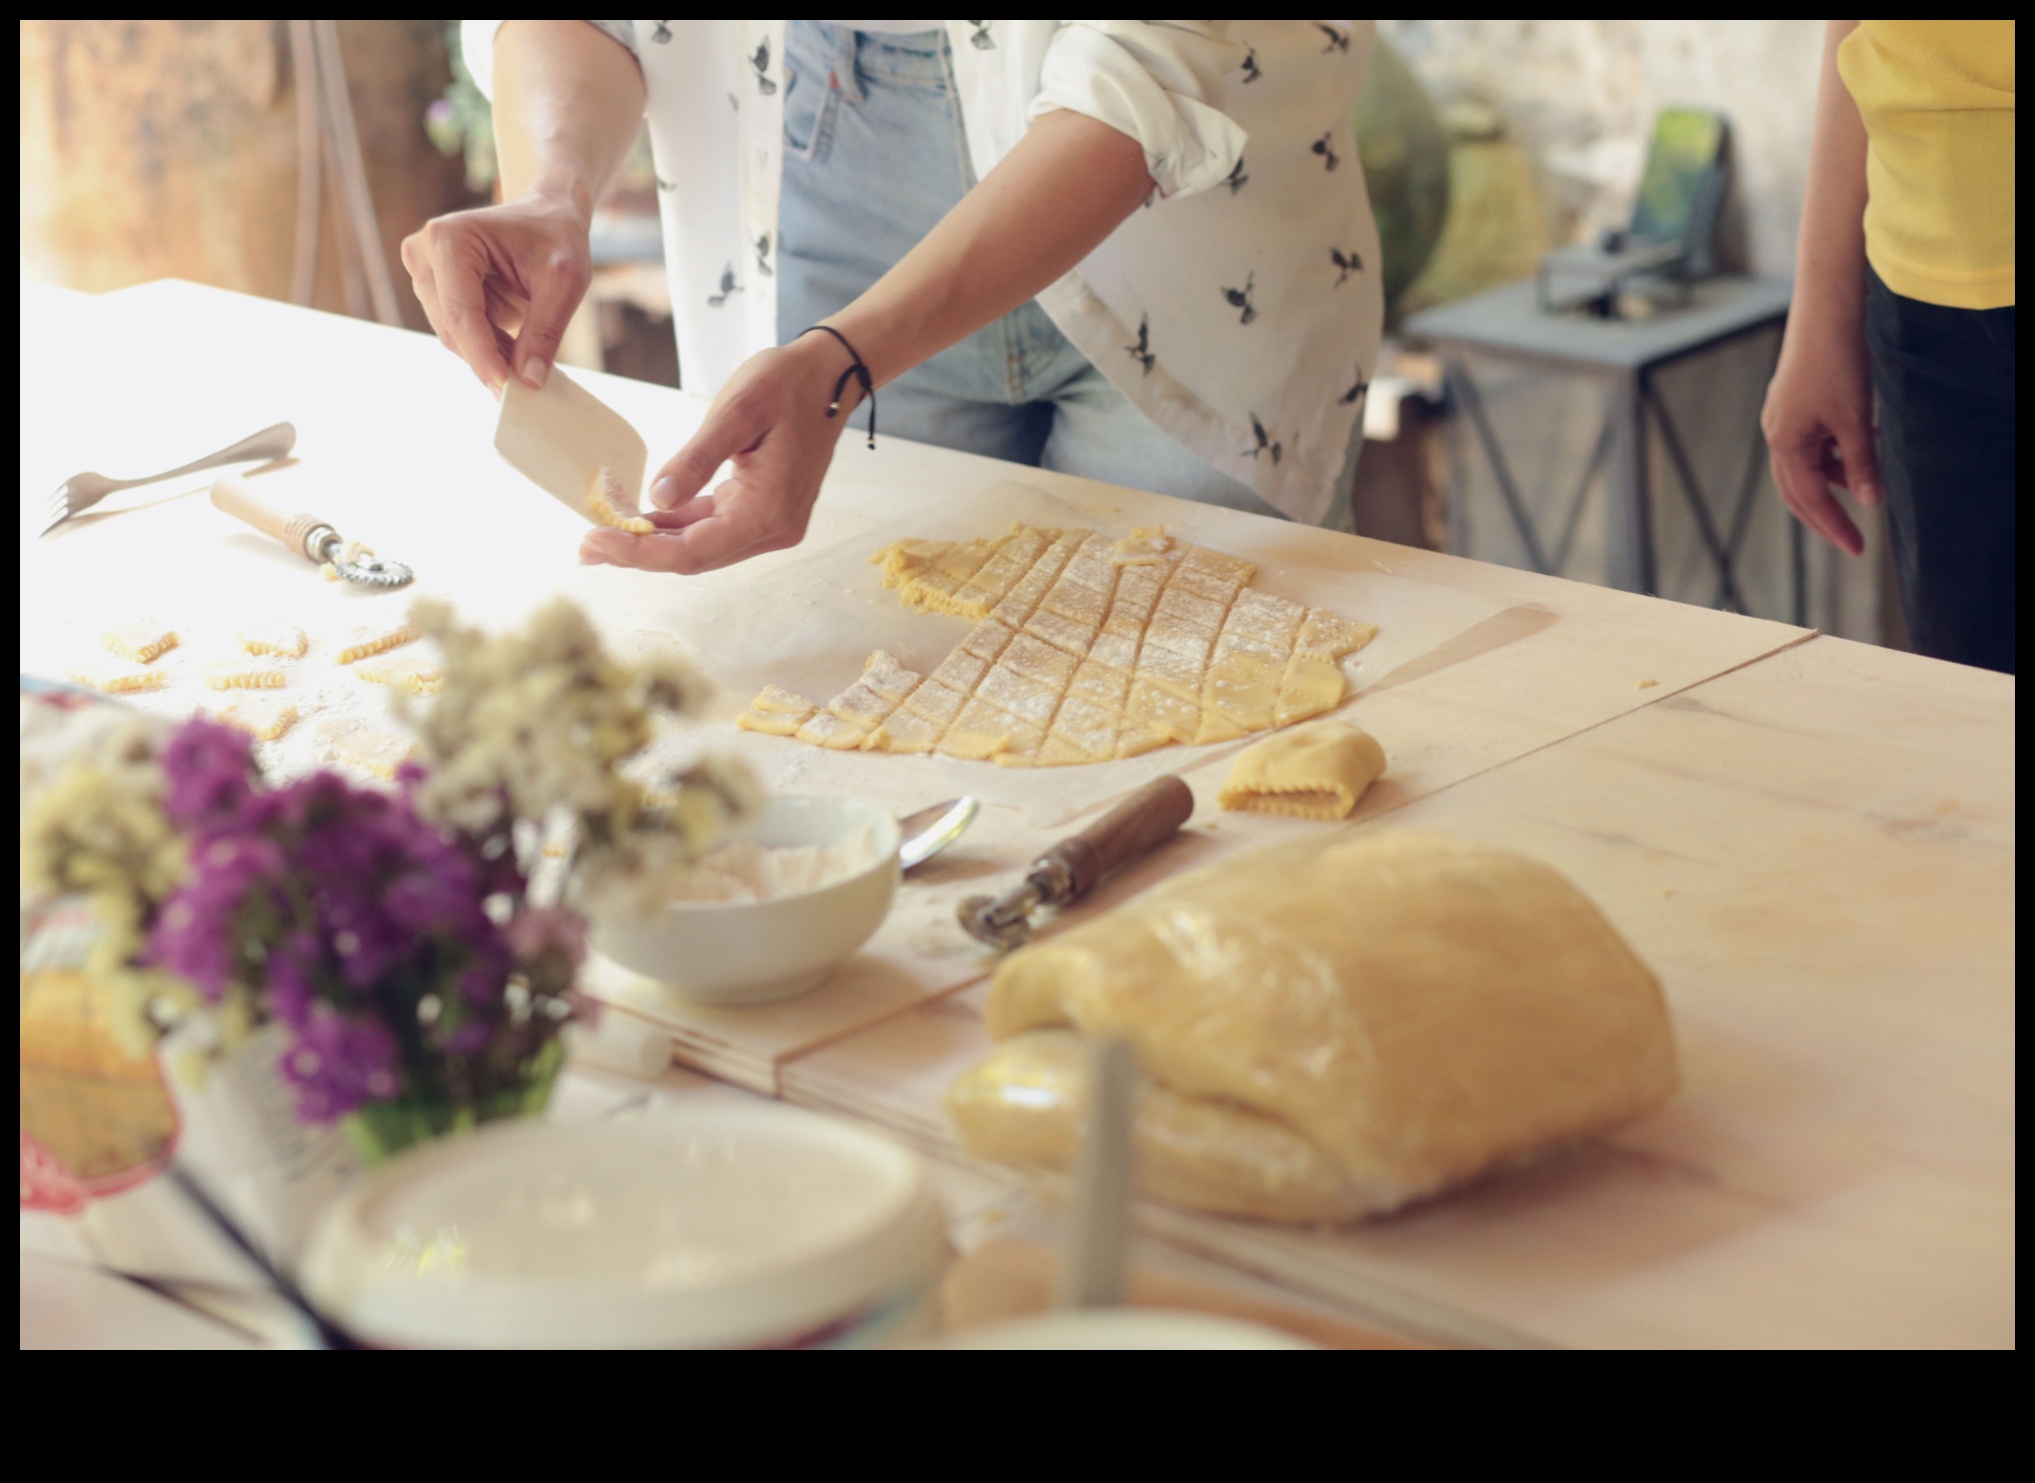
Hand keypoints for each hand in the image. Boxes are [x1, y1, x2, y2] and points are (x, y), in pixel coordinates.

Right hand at [401, 193, 591, 393]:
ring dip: (490, 352)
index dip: (483, 356)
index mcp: (450, 239)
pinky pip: (457, 332)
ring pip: (452, 335)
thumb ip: (545, 332)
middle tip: (530, 381)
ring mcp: (422, 269)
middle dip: (490, 358)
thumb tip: (529, 382)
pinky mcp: (431, 286)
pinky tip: (514, 345)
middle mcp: (423, 251)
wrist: (548, 216)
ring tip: (528, 353)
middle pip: (452, 329)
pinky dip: (487, 345)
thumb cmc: (557, 239)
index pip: (461, 313)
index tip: (506, 389)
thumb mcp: (565, 283)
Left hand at [579, 336, 862, 574]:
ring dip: (653, 543)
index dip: (640, 552)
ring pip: (700, 547)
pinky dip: (674, 526)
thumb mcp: (737, 412)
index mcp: (768, 511)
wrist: (830, 374)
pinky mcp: (762, 511)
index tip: (594, 541)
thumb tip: (658, 498)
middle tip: (584, 546)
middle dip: (639, 554)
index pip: (694, 551)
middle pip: (695, 558)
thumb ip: (696, 459)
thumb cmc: (787, 384)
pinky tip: (639, 518)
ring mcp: (769, 523)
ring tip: (602, 533)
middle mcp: (772, 529)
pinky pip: (711, 528)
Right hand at [1760, 309, 1881, 556]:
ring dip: (1832, 481)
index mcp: (1785, 444)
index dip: (1835, 525)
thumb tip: (1869, 500)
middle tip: (1850, 538)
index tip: (1857, 547)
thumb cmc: (1836, 365)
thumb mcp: (1855, 420)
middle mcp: (1776, 435)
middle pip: (1796, 491)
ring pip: (1804, 466)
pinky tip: (1857, 447)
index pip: (1811, 498)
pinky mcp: (1792, 405)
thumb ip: (1861, 463)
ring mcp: (1781, 419)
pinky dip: (1832, 455)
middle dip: (1823, 517)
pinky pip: (1809, 443)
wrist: (1824, 315)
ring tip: (1865, 481)